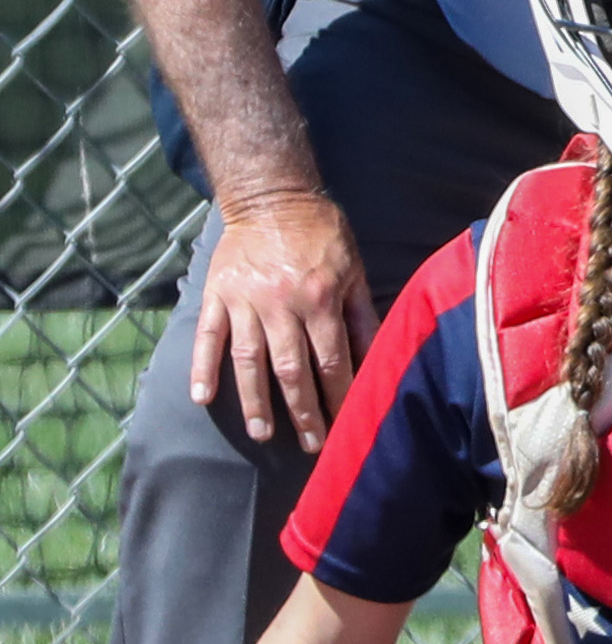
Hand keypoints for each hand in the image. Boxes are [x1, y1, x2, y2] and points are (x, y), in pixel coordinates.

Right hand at [191, 188, 378, 451]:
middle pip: (292, 370)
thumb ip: (362, 315)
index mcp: (321, 299)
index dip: (338, 396)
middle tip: (311, 445)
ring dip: (255, 402)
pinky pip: (207, 336)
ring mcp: (245, 301)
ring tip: (263, 433)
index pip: (332, 360)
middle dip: (303, 411)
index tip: (345, 425)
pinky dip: (203, 368)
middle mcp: (282, 304)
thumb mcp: (354, 270)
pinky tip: (202, 398)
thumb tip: (377, 356)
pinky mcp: (217, 294)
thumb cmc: (322, 235)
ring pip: (249, 361)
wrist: (272, 197)